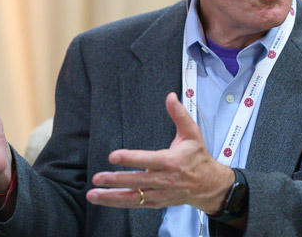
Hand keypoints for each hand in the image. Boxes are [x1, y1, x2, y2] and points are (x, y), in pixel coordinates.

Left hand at [87, 92, 233, 213]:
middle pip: (136, 181)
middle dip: (116, 180)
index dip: (130, 158)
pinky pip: (135, 204)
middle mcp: (164, 179)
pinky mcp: (156, 202)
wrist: (209, 184)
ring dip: (111, 197)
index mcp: (171, 161)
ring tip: (93, 194)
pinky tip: (103, 199)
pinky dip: (118, 203)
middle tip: (97, 177)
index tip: (113, 156)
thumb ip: (179, 114)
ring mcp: (159, 193)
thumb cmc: (198, 157)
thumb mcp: (192, 133)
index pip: (148, 160)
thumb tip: (170, 97)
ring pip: (133, 197)